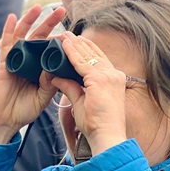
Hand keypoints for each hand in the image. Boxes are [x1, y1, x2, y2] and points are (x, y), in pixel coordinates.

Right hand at [0, 5, 66, 144]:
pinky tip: (11, 17)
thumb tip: (54, 67)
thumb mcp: (42, 98)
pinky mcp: (3, 65)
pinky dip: (8, 30)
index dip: (61, 40)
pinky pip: (6, 45)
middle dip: (50, 23)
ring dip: (30, 20)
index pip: (51, 50)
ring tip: (39, 7)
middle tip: (61, 10)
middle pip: (39, 38)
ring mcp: (15, 62)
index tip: (73, 32)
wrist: (3, 122)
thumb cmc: (22, 112)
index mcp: (40, 70)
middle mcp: (28, 62)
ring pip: (23, 36)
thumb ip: (50, 83)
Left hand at [50, 32, 127, 155]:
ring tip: (63, 36)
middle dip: (80, 43)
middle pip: (94, 54)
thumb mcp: (81, 103)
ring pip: (88, 55)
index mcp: (112, 80)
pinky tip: (64, 45)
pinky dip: (72, 53)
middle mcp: (113, 74)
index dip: (86, 51)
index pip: (98, 60)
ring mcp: (108, 75)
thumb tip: (56, 78)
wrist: (107, 135)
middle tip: (66, 34)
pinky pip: (82, 62)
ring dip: (75, 44)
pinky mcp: (99, 79)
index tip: (74, 43)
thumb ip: (71, 88)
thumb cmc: (97, 125)